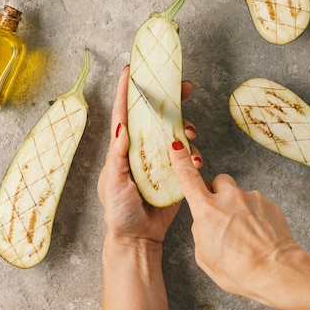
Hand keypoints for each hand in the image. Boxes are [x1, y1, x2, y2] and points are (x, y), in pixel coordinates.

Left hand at [97, 65, 202, 244]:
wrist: (139, 239)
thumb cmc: (118, 211)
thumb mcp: (113, 183)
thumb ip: (118, 156)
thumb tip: (121, 127)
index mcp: (123, 147)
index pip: (123, 112)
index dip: (126, 90)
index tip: (130, 69)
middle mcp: (141, 147)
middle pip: (155, 114)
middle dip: (170, 97)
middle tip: (185, 86)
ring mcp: (159, 157)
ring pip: (175, 130)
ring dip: (186, 125)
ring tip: (191, 132)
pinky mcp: (174, 170)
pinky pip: (187, 154)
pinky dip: (194, 152)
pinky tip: (196, 159)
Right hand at [169, 140, 299, 306]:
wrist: (277, 273)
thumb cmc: (239, 271)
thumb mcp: (205, 256)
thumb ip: (201, 231)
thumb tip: (206, 221)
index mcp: (207, 210)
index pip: (189, 178)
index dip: (180, 160)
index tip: (177, 146)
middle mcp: (229, 198)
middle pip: (218, 181)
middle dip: (218, 193)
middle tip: (222, 216)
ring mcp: (251, 198)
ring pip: (239, 195)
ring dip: (239, 208)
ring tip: (245, 235)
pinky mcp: (269, 203)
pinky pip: (256, 204)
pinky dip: (255, 216)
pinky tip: (258, 236)